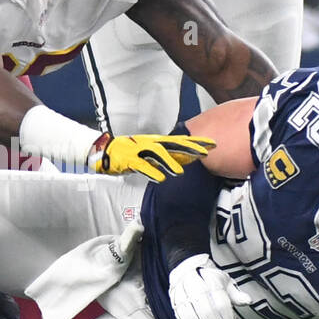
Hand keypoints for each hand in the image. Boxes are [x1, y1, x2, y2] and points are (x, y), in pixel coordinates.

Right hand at [88, 133, 215, 181]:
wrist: (106, 151)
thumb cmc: (130, 153)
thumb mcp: (151, 152)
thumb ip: (168, 155)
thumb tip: (187, 160)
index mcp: (157, 141)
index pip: (181, 140)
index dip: (197, 141)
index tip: (213, 143)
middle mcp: (151, 143)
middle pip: (174, 144)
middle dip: (190, 147)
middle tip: (206, 152)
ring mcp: (140, 150)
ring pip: (158, 154)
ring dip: (170, 162)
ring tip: (181, 172)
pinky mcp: (130, 160)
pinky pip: (142, 166)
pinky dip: (152, 172)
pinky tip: (161, 178)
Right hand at [168, 254, 247, 318]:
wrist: (187, 270)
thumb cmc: (210, 279)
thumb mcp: (225, 282)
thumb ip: (236, 294)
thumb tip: (248, 301)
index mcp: (210, 279)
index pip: (220, 302)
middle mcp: (194, 284)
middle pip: (206, 310)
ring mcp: (182, 293)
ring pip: (192, 315)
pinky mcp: (174, 301)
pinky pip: (180, 317)